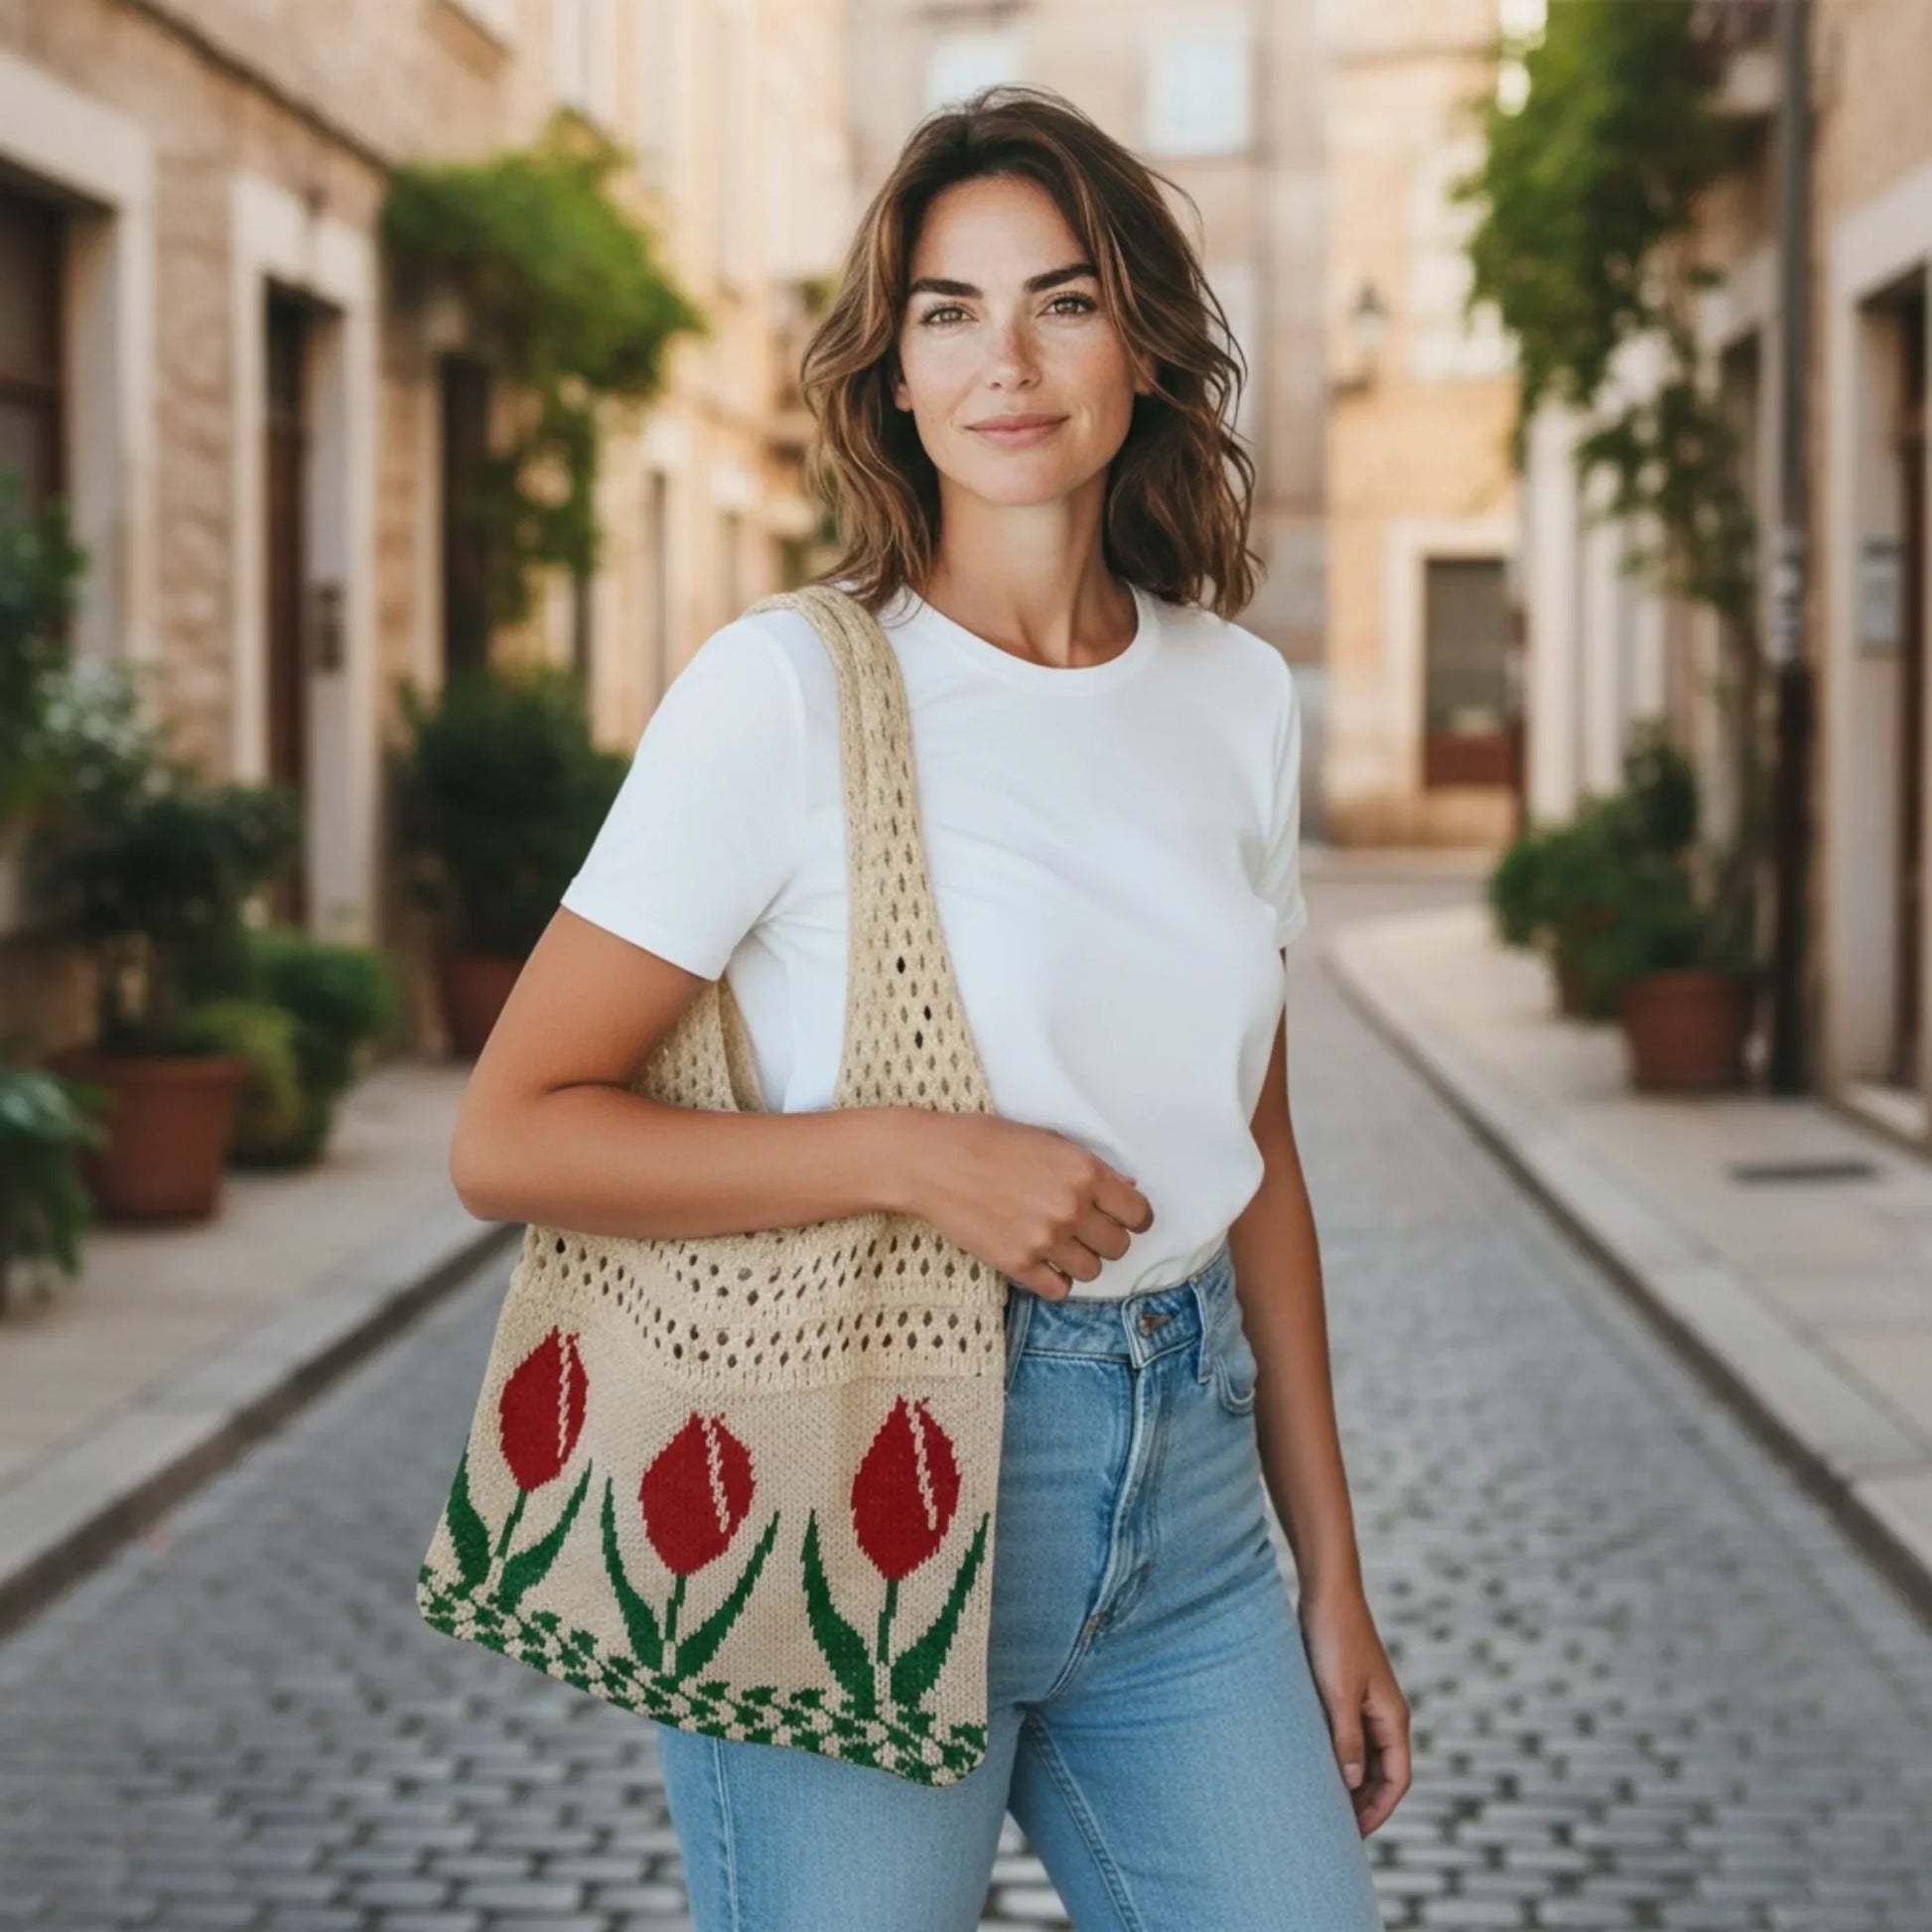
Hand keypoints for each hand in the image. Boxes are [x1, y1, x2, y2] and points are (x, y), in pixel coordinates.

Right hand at [889, 1111, 1152, 1299]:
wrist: (933, 1161)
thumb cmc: (987, 1141)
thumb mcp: (1049, 1140)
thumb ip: (1091, 1167)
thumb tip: (1127, 1190)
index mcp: (1084, 1172)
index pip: (1138, 1214)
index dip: (1134, 1219)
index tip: (1124, 1221)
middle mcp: (1071, 1208)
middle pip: (1118, 1246)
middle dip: (1106, 1239)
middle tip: (1084, 1229)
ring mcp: (1045, 1240)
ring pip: (1092, 1271)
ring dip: (1080, 1260)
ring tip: (1058, 1243)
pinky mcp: (1018, 1264)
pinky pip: (1059, 1289)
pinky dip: (1054, 1279)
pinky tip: (1041, 1262)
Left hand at [1297, 1582, 1410, 1834]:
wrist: (1326, 1591)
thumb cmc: (1333, 1639)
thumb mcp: (1337, 1693)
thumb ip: (1346, 1739)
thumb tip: (1350, 1784)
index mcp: (1392, 1718)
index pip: (1397, 1779)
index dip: (1379, 1810)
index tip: (1353, 1834)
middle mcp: (1385, 1713)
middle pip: (1382, 1772)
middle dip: (1364, 1802)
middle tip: (1334, 1829)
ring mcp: (1367, 1702)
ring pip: (1364, 1755)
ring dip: (1349, 1780)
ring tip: (1323, 1804)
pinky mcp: (1346, 1691)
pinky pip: (1348, 1735)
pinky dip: (1338, 1755)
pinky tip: (1313, 1765)